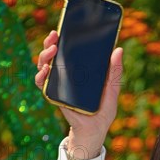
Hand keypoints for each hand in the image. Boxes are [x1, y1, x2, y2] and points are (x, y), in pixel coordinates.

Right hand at [35, 30, 122, 158]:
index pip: (68, 51)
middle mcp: (66, 76)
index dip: (62, 39)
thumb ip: (114, 72)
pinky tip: (45, 71)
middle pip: (53, 55)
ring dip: (44, 56)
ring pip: (44, 66)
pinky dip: (41, 76)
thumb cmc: (104, 110)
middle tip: (55, 36)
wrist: (96, 130)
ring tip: (52, 51)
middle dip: (50, 44)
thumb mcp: (112, 88)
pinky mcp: (54, 96)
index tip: (62, 30)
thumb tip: (118, 50)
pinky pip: (42, 84)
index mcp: (79, 71)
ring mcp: (59, 85)